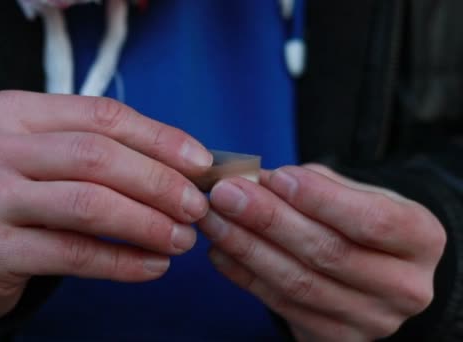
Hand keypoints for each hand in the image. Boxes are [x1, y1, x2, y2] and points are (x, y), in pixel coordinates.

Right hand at [0, 91, 211, 319]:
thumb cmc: (20, 198)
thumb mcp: (49, 159)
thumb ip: (103, 151)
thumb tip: (186, 166)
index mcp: (13, 112)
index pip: (101, 115)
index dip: (159, 138)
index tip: (201, 164)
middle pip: (96, 157)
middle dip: (159, 183)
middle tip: (196, 208)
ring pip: (88, 205)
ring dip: (147, 223)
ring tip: (182, 240)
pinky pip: (73, 254)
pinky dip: (122, 262)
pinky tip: (153, 266)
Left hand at [199, 164, 445, 340]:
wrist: (377, 269)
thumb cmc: (361, 219)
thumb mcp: (355, 191)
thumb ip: (312, 183)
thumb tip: (254, 179)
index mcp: (420, 239)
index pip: (372, 220)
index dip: (320, 199)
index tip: (274, 177)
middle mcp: (405, 287)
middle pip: (329, 253)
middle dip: (268, 220)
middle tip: (225, 194)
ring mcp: (371, 320)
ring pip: (299, 284)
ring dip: (247, 248)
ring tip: (213, 219)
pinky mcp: (335, 338)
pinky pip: (282, 307)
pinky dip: (245, 277)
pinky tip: (220, 250)